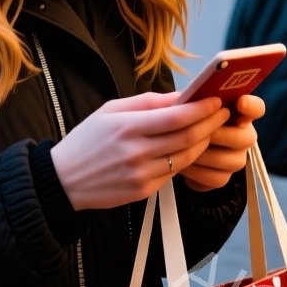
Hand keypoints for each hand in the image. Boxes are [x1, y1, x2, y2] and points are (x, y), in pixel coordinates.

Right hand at [50, 92, 227, 210]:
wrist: (63, 180)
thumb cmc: (87, 140)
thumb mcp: (111, 110)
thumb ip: (148, 102)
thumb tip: (182, 96)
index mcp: (127, 126)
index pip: (177, 116)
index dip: (202, 108)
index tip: (216, 99)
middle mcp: (136, 152)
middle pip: (187, 137)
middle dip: (211, 123)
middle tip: (223, 113)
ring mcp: (140, 174)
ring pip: (186, 157)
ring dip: (204, 142)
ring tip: (211, 130)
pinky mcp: (142, 190)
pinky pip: (173, 173)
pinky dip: (185, 160)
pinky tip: (190, 149)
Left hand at [178, 95, 264, 191]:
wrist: (176, 149)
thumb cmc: (187, 121)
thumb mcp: (190, 107)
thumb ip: (198, 101)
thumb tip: (192, 100)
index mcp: (239, 114)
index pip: (256, 107)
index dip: (251, 105)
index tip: (240, 102)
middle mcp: (244, 136)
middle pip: (246, 138)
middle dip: (220, 135)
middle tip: (198, 131)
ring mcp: (236, 159)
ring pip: (230, 161)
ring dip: (204, 155)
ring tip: (184, 149)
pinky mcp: (223, 177)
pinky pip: (216, 178)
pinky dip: (197, 173)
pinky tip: (183, 165)